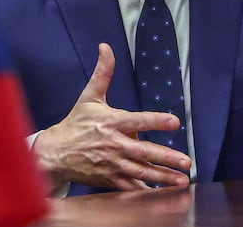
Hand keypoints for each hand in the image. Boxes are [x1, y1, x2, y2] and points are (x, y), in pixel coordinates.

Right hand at [33, 42, 191, 190]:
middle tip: (186, 162)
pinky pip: (131, 187)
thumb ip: (102, 73)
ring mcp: (113, 165)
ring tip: (182, 180)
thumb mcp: (89, 96)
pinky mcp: (110, 180)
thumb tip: (106, 47)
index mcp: (112, 122)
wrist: (56, 153)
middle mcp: (114, 145)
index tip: (175, 122)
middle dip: (166, 158)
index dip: (156, 121)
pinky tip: (164, 196)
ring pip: (142, 172)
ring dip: (163, 178)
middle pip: (144, 152)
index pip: (138, 121)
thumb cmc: (76, 123)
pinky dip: (146, 192)